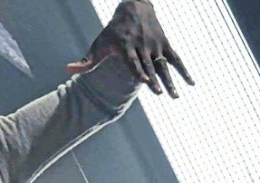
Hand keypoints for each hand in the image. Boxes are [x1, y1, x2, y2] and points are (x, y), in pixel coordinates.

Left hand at [66, 0, 193, 97]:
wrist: (134, 6)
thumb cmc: (112, 31)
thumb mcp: (98, 44)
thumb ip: (86, 60)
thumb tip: (67, 69)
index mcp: (126, 48)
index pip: (133, 62)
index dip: (139, 71)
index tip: (144, 80)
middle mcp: (142, 47)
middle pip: (149, 66)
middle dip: (155, 80)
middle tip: (161, 95)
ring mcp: (155, 45)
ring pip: (164, 66)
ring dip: (171, 81)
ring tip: (177, 96)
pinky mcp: (165, 43)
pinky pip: (176, 59)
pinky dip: (184, 70)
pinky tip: (191, 83)